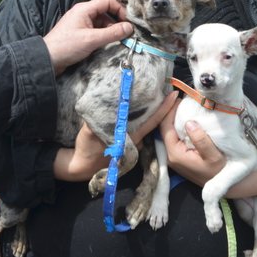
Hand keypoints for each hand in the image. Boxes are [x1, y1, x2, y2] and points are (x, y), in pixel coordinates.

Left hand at [43, 0, 131, 73]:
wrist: (47, 59)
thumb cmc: (67, 46)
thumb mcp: (92, 40)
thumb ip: (112, 33)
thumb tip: (129, 27)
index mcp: (84, 9)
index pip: (107, 1)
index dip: (119, 9)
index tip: (127, 22)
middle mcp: (82, 13)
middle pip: (105, 12)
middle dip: (116, 21)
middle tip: (125, 34)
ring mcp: (80, 23)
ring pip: (101, 22)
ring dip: (110, 30)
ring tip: (116, 41)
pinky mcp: (79, 33)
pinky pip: (95, 30)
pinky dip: (102, 35)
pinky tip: (106, 44)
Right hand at [53, 91, 178, 181]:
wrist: (82, 167)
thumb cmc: (87, 149)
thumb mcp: (89, 132)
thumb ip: (100, 120)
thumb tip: (106, 105)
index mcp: (130, 136)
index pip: (152, 120)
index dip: (164, 109)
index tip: (174, 95)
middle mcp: (135, 139)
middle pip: (153, 121)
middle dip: (161, 107)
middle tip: (168, 89)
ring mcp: (131, 142)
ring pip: (146, 124)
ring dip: (151, 111)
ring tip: (156, 94)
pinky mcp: (127, 143)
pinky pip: (138, 128)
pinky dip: (141, 117)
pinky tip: (140, 108)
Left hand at [160, 104, 256, 196]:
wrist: (226, 185)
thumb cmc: (220, 170)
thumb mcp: (213, 156)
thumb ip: (201, 140)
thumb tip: (189, 122)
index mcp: (174, 154)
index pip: (165, 127)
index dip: (168, 110)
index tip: (176, 96)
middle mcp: (170, 155)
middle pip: (164, 128)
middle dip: (169, 112)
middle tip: (178, 96)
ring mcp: (174, 156)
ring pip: (169, 131)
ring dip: (174, 117)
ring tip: (181, 103)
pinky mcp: (180, 155)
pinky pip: (175, 136)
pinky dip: (178, 124)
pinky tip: (184, 115)